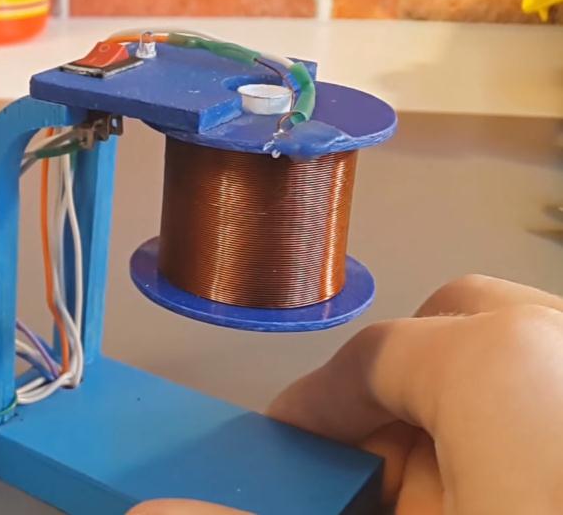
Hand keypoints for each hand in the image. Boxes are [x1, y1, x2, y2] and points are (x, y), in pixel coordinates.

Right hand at [130, 275, 562, 513]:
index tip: (284, 447)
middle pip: (466, 323)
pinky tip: (524, 489)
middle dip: (406, 385)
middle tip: (374, 474)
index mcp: (494, 366)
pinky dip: (536, 429)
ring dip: (478, 410)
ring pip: (535, 354)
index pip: (372, 357)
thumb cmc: (521, 514)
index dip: (315, 403)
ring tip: (458, 494)